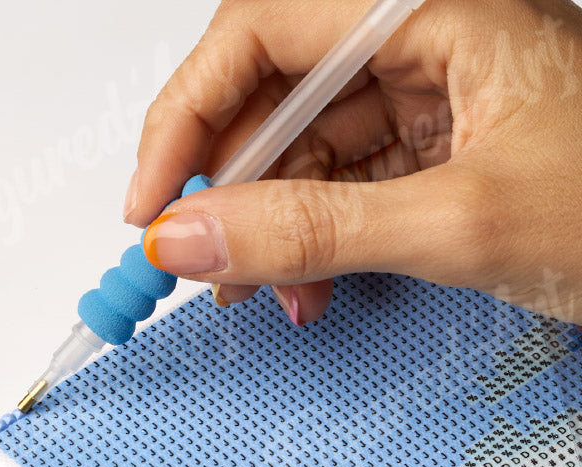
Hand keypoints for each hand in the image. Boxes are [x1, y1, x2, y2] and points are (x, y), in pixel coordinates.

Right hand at [127, 0, 581, 323]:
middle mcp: (421, 39)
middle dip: (225, 185)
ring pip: (298, 147)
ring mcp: (426, 95)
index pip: (260, 31)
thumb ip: (312, 230)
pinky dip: (307, 242)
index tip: (153, 201)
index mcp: (433, 8)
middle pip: (271, 91)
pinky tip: (305, 288)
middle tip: (195, 258)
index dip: (187, 116)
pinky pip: (335, 185)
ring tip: (259, 292)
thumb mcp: (458, 221)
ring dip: (263, 226)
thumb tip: (193, 238)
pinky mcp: (430, 150)